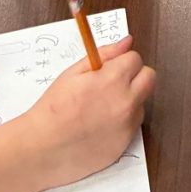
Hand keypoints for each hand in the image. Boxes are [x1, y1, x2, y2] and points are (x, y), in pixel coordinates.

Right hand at [15, 38, 155, 190]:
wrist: (41, 149)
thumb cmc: (53, 110)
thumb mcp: (73, 73)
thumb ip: (105, 54)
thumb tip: (126, 42)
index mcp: (113, 80)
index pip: (135, 59)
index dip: (121, 62)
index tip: (109, 69)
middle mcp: (126, 102)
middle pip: (149, 77)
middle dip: (134, 76)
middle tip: (112, 84)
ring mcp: (127, 125)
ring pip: (141, 102)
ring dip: (129, 100)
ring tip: (101, 108)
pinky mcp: (125, 144)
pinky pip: (133, 126)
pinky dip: (122, 122)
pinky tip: (100, 126)